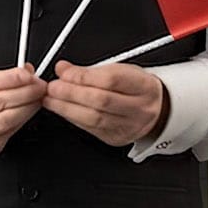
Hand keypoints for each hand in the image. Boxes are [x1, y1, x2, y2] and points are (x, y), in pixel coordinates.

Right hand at [0, 66, 46, 155]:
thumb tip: (24, 72)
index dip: (9, 78)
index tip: (27, 74)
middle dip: (24, 92)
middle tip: (39, 86)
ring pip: (4, 121)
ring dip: (26, 108)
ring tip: (37, 98)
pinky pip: (7, 134)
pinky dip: (21, 122)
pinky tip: (27, 112)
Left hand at [42, 61, 169, 147]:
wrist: (156, 110)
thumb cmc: (136, 88)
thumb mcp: (121, 70)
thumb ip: (91, 70)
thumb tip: (64, 69)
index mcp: (143, 86)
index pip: (111, 80)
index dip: (84, 77)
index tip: (64, 72)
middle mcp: (139, 108)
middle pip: (101, 101)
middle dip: (71, 93)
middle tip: (52, 87)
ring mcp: (129, 126)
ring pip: (94, 119)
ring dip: (67, 108)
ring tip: (51, 99)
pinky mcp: (116, 139)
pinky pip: (91, 130)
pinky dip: (73, 118)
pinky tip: (62, 110)